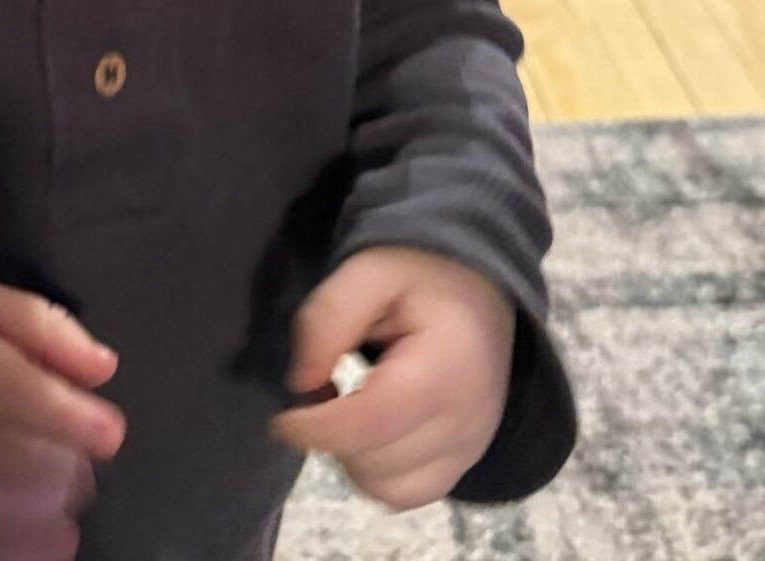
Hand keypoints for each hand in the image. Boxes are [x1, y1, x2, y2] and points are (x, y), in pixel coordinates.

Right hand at [0, 272, 126, 560]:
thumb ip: (42, 327)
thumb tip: (104, 370)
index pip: (7, 390)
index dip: (66, 415)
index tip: (111, 432)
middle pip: (6, 459)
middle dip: (63, 466)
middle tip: (80, 459)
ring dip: (44, 510)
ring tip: (63, 495)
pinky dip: (12, 553)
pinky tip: (48, 541)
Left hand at [271, 247, 514, 511]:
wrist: (480, 290)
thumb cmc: (422, 275)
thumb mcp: (369, 269)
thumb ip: (329, 316)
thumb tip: (301, 383)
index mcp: (448, 365)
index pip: (374, 422)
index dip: (317, 427)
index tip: (283, 416)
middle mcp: (468, 420)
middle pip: (376, 461)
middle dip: (332, 436)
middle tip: (320, 392)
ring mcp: (471, 449)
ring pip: (388, 489)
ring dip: (351, 458)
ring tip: (345, 409)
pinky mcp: (466, 463)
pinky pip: (408, 495)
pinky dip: (377, 474)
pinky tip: (368, 432)